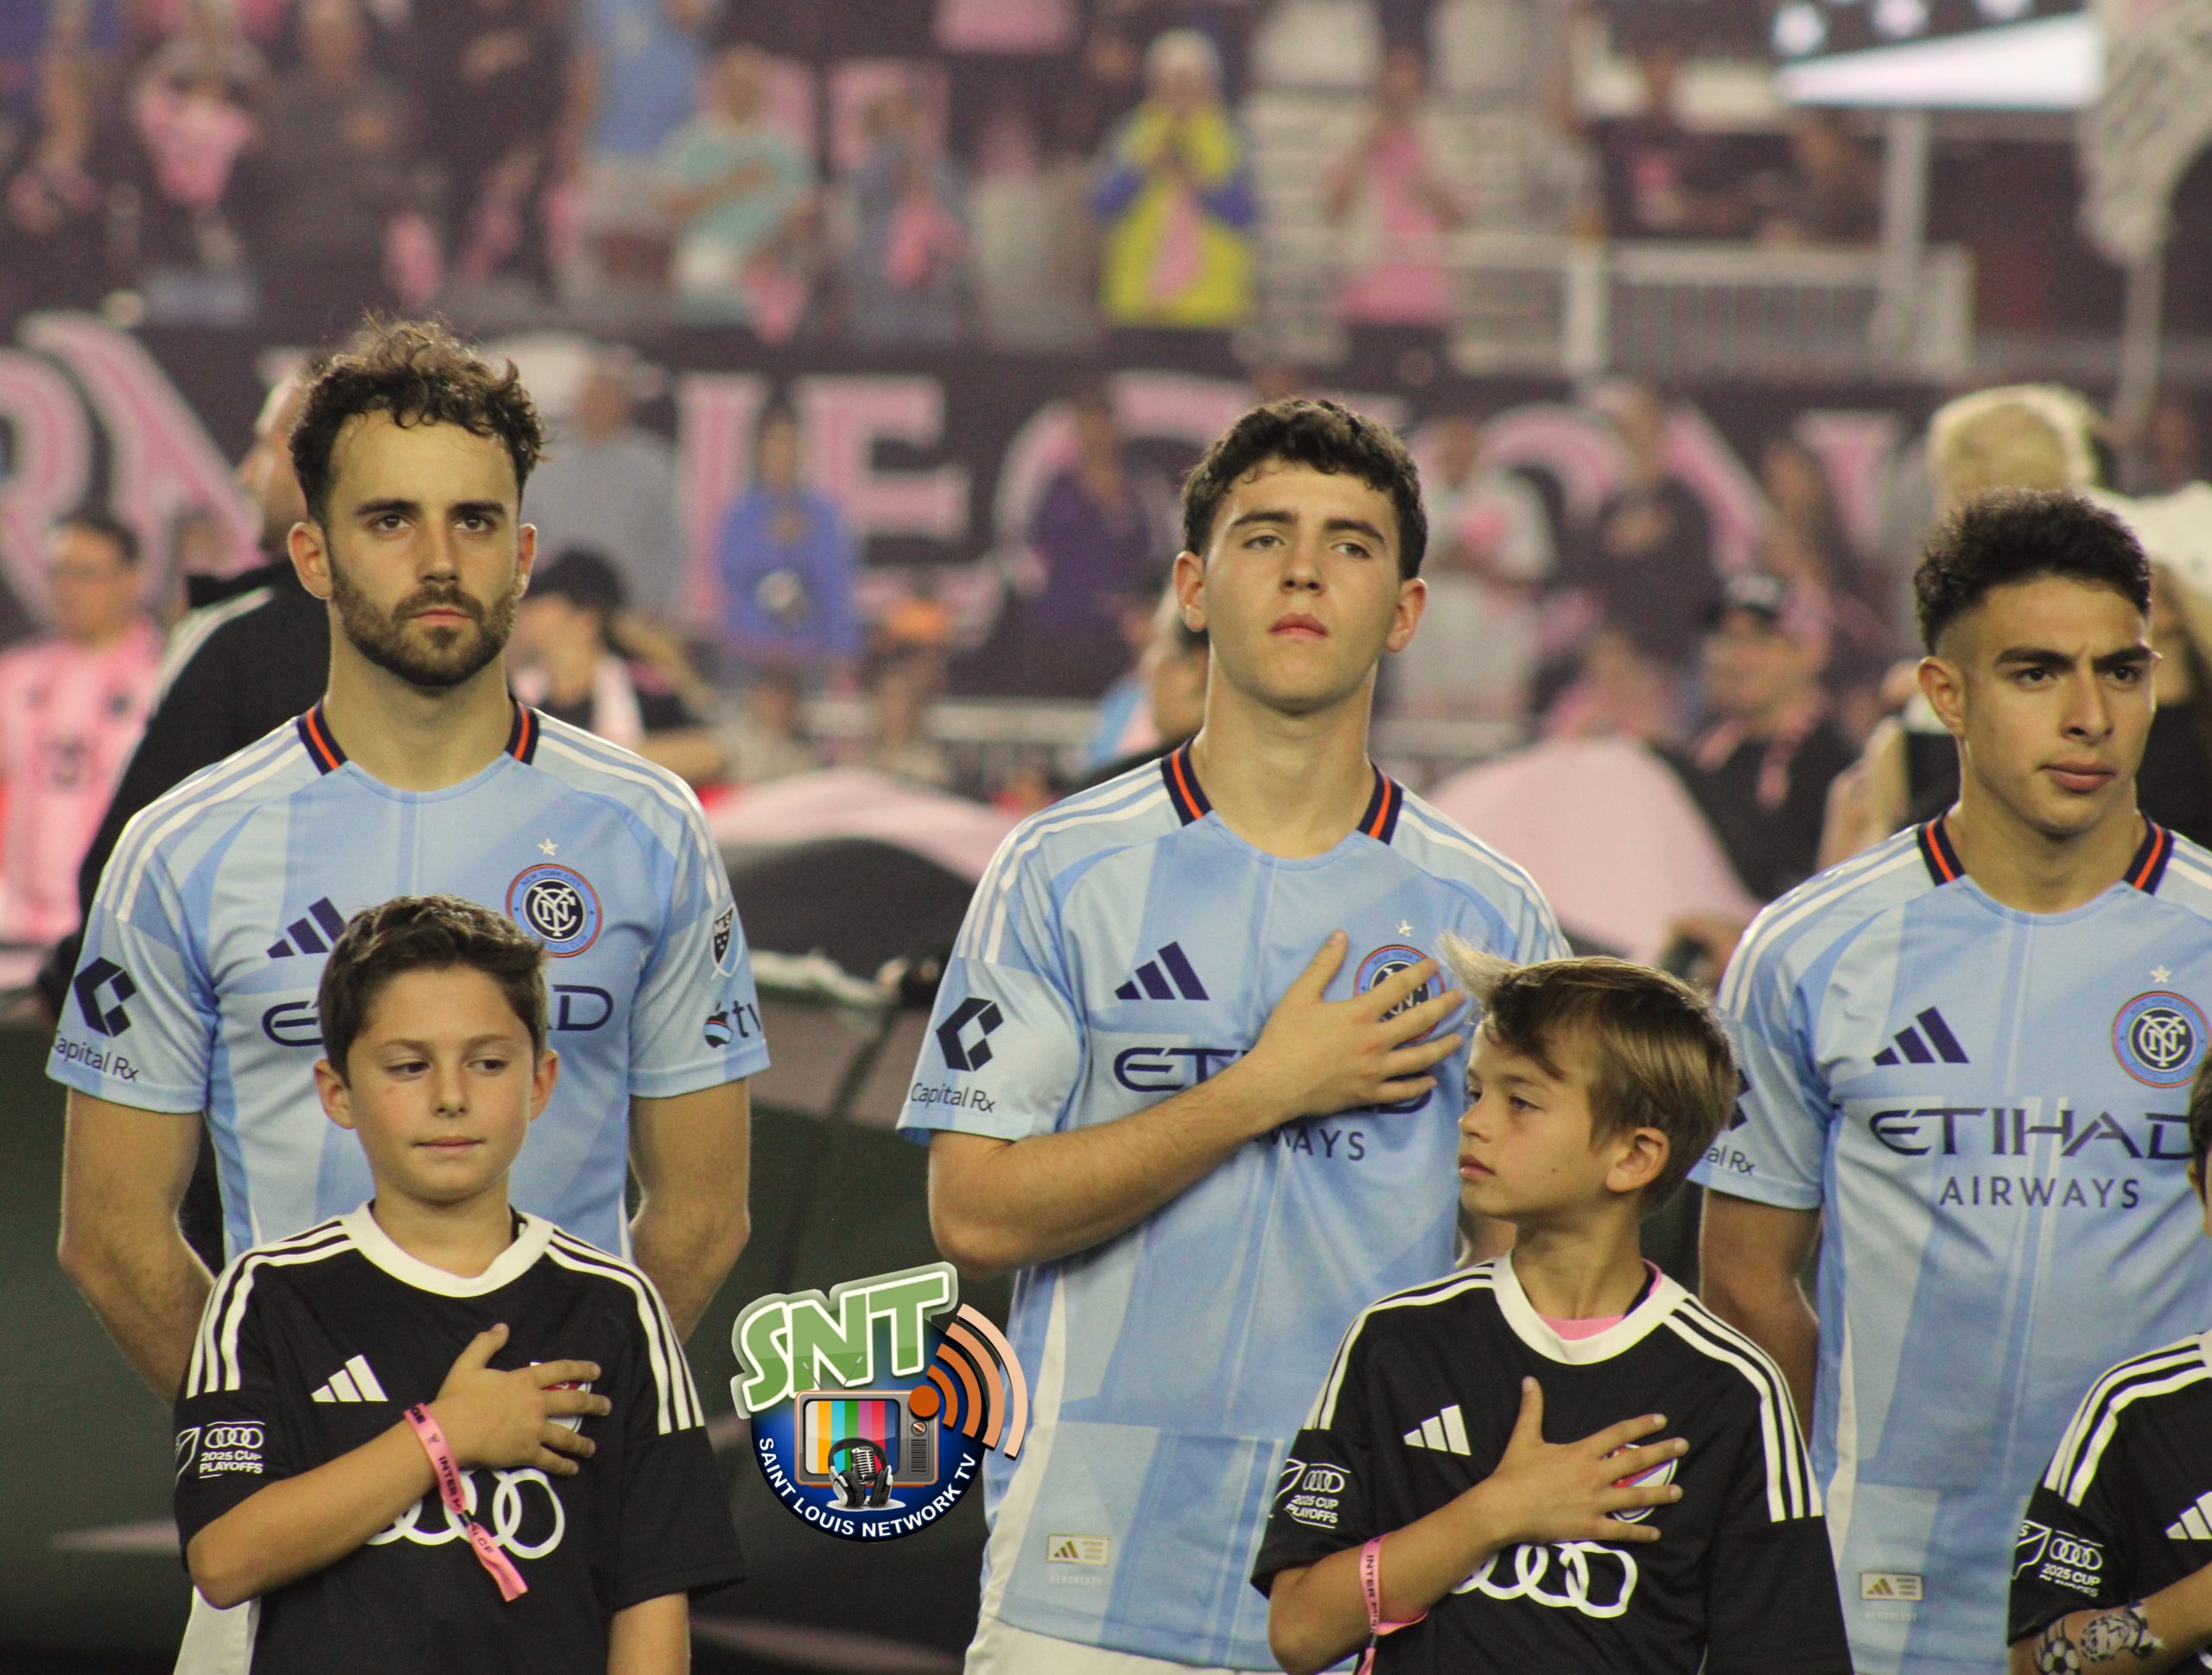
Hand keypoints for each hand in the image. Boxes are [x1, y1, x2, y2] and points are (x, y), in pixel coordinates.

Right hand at [429, 1323, 609, 1476]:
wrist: (450, 1431)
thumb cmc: (458, 1397)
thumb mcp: (468, 1364)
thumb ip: (486, 1343)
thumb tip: (503, 1327)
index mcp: (524, 1381)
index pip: (560, 1371)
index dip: (580, 1370)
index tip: (597, 1372)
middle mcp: (536, 1404)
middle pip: (573, 1403)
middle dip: (594, 1404)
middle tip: (607, 1407)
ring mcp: (534, 1430)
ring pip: (566, 1436)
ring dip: (582, 1442)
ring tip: (592, 1447)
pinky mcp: (527, 1452)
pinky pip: (550, 1460)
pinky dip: (564, 1466)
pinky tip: (573, 1470)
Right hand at [1237, 932, 1465, 1125]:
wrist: (1273, 1084)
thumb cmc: (1284, 1037)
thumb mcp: (1300, 994)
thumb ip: (1323, 965)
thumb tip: (1340, 935)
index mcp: (1359, 1014)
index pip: (1397, 988)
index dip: (1418, 974)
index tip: (1435, 965)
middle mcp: (1374, 1041)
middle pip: (1418, 1022)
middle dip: (1442, 1007)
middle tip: (1460, 998)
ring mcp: (1374, 1070)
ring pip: (1419, 1059)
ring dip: (1441, 1047)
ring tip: (1457, 1040)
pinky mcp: (1368, 1094)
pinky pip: (1401, 1091)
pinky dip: (1418, 1086)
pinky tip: (1430, 1081)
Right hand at [1468, 1378, 1684, 1546]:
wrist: (1504, 1508)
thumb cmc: (1514, 1472)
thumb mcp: (1524, 1437)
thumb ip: (1532, 1408)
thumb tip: (1530, 1380)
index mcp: (1581, 1452)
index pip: (1618, 1434)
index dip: (1641, 1426)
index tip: (1662, 1420)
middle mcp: (1593, 1475)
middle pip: (1635, 1462)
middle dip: (1662, 1453)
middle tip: (1684, 1447)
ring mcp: (1594, 1502)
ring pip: (1635, 1497)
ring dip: (1659, 1493)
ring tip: (1680, 1491)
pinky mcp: (1589, 1526)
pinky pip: (1620, 1530)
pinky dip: (1639, 1533)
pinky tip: (1655, 1533)